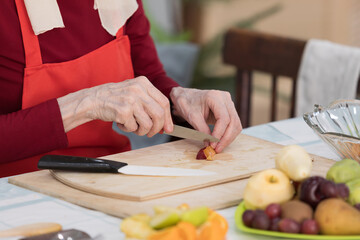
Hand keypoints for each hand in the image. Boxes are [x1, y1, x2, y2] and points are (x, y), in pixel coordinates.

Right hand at [57, 76, 172, 136]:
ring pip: (147, 124)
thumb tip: (166, 124)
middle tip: (150, 133)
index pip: (164, 102)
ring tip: (132, 126)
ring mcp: (130, 100)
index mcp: (143, 83)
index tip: (168, 128)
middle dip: (157, 128)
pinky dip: (128, 129)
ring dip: (141, 131)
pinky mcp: (123, 111)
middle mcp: (138, 89)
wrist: (93, 100)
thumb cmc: (115, 99)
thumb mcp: (134, 92)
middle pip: (159, 114)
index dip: (168, 118)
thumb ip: (150, 104)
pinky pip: (133, 127)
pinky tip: (120, 122)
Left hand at [170, 87, 241, 152]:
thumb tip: (210, 144)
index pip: (223, 118)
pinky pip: (234, 124)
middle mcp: (225, 98)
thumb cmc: (187, 103)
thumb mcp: (191, 117)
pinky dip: (228, 134)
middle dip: (226, 138)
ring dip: (228, 138)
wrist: (187, 97)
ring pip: (236, 124)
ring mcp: (229, 103)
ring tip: (218, 147)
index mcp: (215, 97)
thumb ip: (201, 130)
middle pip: (233, 121)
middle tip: (216, 149)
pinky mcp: (229, 110)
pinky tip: (220, 142)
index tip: (212, 144)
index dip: (219, 133)